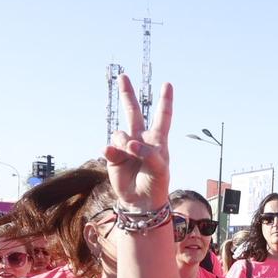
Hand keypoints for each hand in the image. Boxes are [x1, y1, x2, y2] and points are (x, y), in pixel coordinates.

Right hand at [103, 74, 174, 210]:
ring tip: (129, 154)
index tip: (167, 84)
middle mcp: (140, 139)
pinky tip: (112, 154)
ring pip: (120, 133)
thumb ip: (149, 153)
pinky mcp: (113, 156)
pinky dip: (111, 150)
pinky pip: (109, 147)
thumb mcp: (160, 169)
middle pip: (133, 112)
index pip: (162, 116)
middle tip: (123, 76)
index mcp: (157, 140)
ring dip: (124, 142)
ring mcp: (125, 147)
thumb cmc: (156, 183)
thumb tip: (130, 143)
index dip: (165, 101)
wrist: (141, 201)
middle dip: (127, 94)